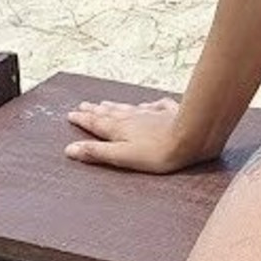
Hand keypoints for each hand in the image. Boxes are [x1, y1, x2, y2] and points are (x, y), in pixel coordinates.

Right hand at [65, 97, 207, 174]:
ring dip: (115, 106)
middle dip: (95, 110)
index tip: (71, 114)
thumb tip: (70, 149)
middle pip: (110, 113)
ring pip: (129, 108)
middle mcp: (133, 118)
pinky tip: (149, 104)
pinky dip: (148, 105)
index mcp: (119, 129)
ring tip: (105, 103)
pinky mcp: (170, 112)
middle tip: (83, 105)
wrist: (191, 136)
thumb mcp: (122, 157)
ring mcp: (151, 113)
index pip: (96, 123)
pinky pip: (155, 106)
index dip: (82, 120)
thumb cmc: (157, 152)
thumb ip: (97, 152)